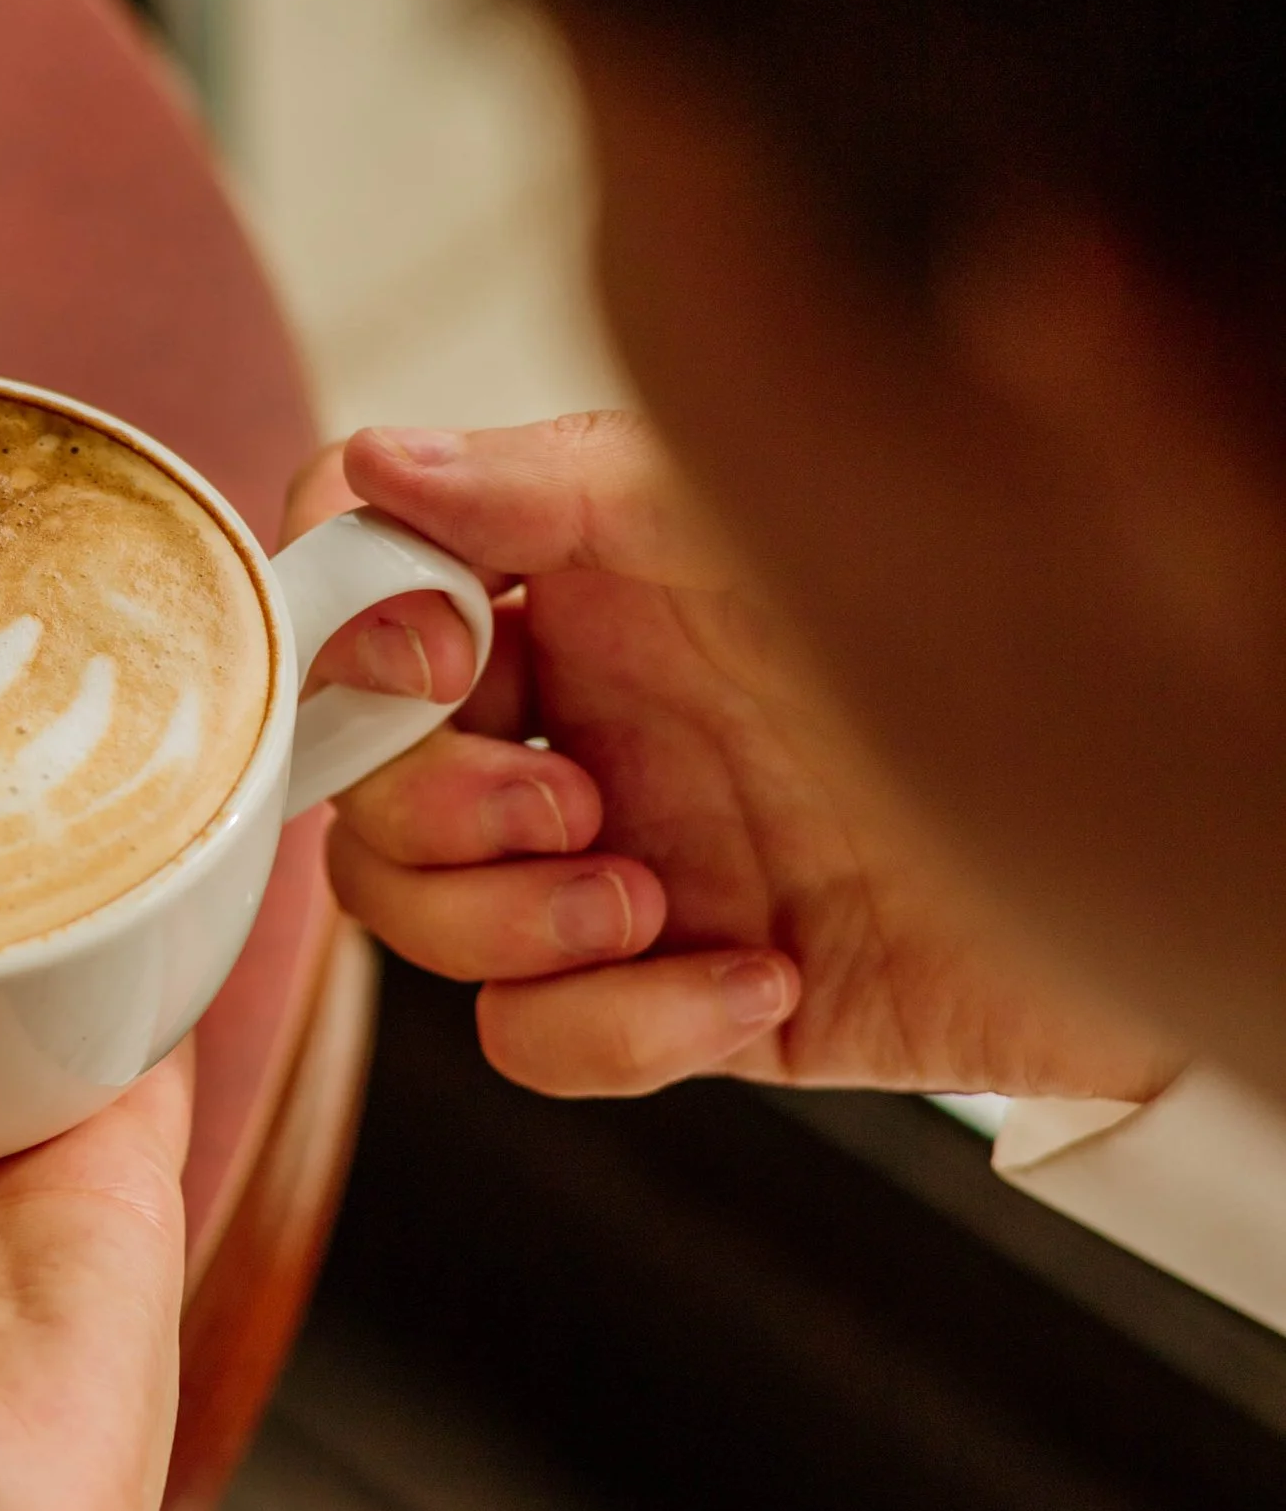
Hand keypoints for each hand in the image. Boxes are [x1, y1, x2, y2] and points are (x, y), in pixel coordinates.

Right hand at [298, 413, 1179, 1099]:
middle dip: (435, 807)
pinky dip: (616, 1028)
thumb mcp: (763, 520)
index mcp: (583, 578)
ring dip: (506, 923)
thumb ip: (558, 483)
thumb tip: (379, 468)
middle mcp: (585, 713)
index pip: (362, 577)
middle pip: (360, 779)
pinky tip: (749, 982)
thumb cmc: (1004, 622)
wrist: (1164, 824)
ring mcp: (620, 859)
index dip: (345, 628)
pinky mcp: (676, 1000)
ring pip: (418, 922)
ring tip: (653, 900)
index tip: (438, 654)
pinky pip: (539, 1042)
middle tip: (571, 801)